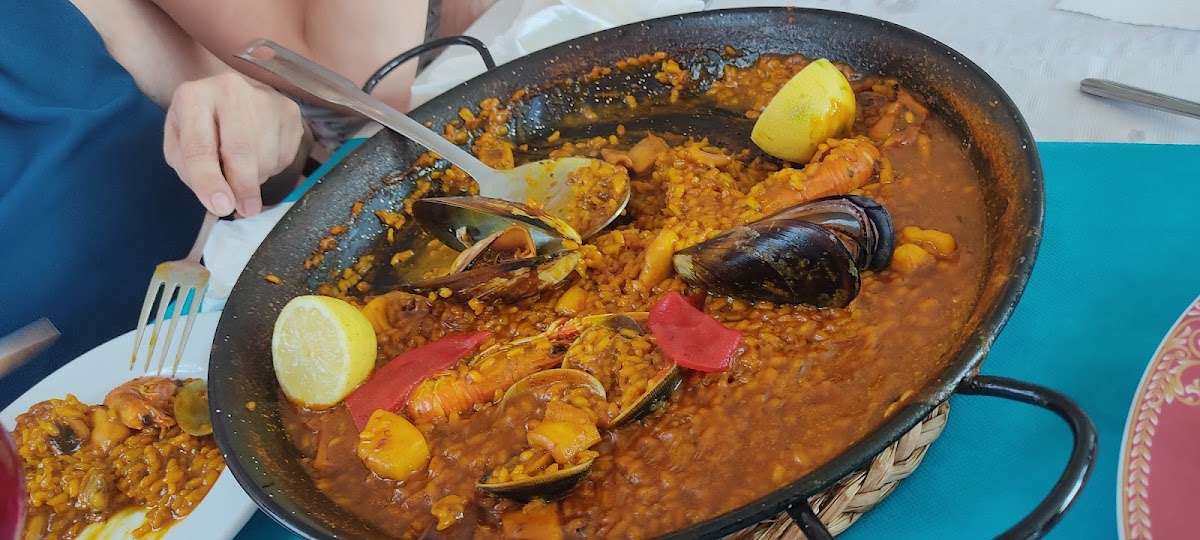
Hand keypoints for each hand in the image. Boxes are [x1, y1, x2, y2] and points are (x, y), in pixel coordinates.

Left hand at [163, 72, 305, 217]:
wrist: (231, 99)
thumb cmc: (200, 128)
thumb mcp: (180, 147)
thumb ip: (191, 172)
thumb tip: (221, 200)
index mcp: (192, 97)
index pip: (199, 146)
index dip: (209, 181)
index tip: (220, 207)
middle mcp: (229, 89)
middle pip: (241, 149)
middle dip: (242, 186)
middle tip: (245, 209)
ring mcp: (265, 98)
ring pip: (265, 156)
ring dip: (256, 178)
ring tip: (243, 168)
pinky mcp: (289, 111)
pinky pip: (285, 155)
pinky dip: (273, 168)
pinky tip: (260, 155)